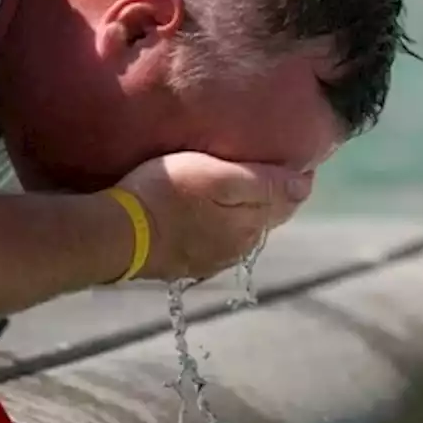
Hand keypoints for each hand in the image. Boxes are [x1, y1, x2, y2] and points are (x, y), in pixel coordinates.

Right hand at [117, 152, 311, 281]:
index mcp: (252, 226)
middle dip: (269, 195)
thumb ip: (264, 183)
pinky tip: (206, 214)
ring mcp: (211, 260)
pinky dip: (219, 226)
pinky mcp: (185, 265)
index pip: (287, 201)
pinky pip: (214, 242)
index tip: (290, 157)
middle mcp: (238, 249)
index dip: (292, 178)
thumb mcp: (219, 177)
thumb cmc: (167, 193)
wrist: (116, 233)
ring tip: (233, 186)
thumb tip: (305, 185)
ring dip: (243, 212)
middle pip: (264, 217)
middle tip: (262, 166)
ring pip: (240, 231)